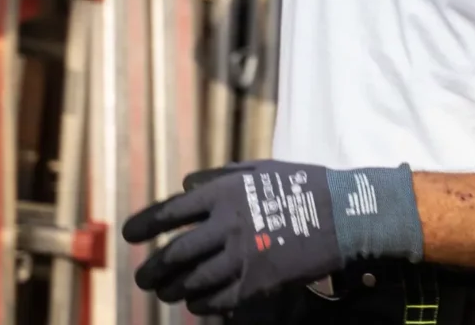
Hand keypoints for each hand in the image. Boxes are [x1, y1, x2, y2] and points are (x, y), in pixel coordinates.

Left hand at [122, 160, 422, 313]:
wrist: (344, 215)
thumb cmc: (303, 186)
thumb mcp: (260, 169)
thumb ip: (219, 176)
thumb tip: (184, 185)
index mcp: (224, 192)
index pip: (170, 212)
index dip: (145, 225)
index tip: (130, 235)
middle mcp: (227, 224)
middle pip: (175, 254)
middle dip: (153, 269)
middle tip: (143, 278)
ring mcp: (242, 255)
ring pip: (192, 280)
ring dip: (172, 290)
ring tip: (165, 293)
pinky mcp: (258, 282)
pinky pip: (218, 300)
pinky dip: (201, 304)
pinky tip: (195, 304)